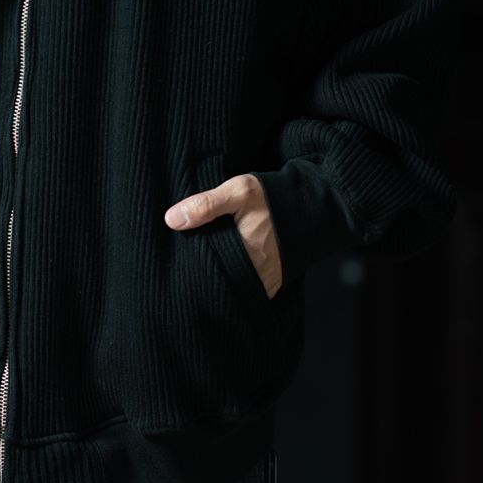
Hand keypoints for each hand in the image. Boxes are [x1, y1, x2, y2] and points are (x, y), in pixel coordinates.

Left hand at [164, 172, 282, 297]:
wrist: (311, 207)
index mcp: (242, 253)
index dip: (189, 265)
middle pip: (216, 281)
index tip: (179, 258)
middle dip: (203, 274)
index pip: (204, 269)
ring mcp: (263, 282)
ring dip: (219, 279)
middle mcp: (254, 274)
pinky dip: (234, 283)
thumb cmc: (273, 198)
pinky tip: (225, 270)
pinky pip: (246, 291)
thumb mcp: (239, 191)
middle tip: (189, 263)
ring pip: (231, 288)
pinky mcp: (270, 285)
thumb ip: (206, 204)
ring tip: (207, 266)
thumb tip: (171, 220)